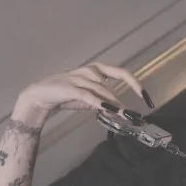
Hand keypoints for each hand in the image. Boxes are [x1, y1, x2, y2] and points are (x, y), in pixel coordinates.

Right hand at [18, 61, 145, 115]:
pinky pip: (87, 95)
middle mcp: (88, 71)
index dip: (134, 81)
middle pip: (114, 72)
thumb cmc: (65, 96)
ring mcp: (78, 78)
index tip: (146, 96)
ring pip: (102, 87)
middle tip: (144, 97)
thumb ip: (103, 103)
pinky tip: (109, 109)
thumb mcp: (88, 100)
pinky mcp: (69, 88)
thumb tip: (119, 112)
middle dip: (132, 83)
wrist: (40, 97)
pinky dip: (99, 102)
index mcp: (95, 72)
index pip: (118, 72)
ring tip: (126, 113)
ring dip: (115, 101)